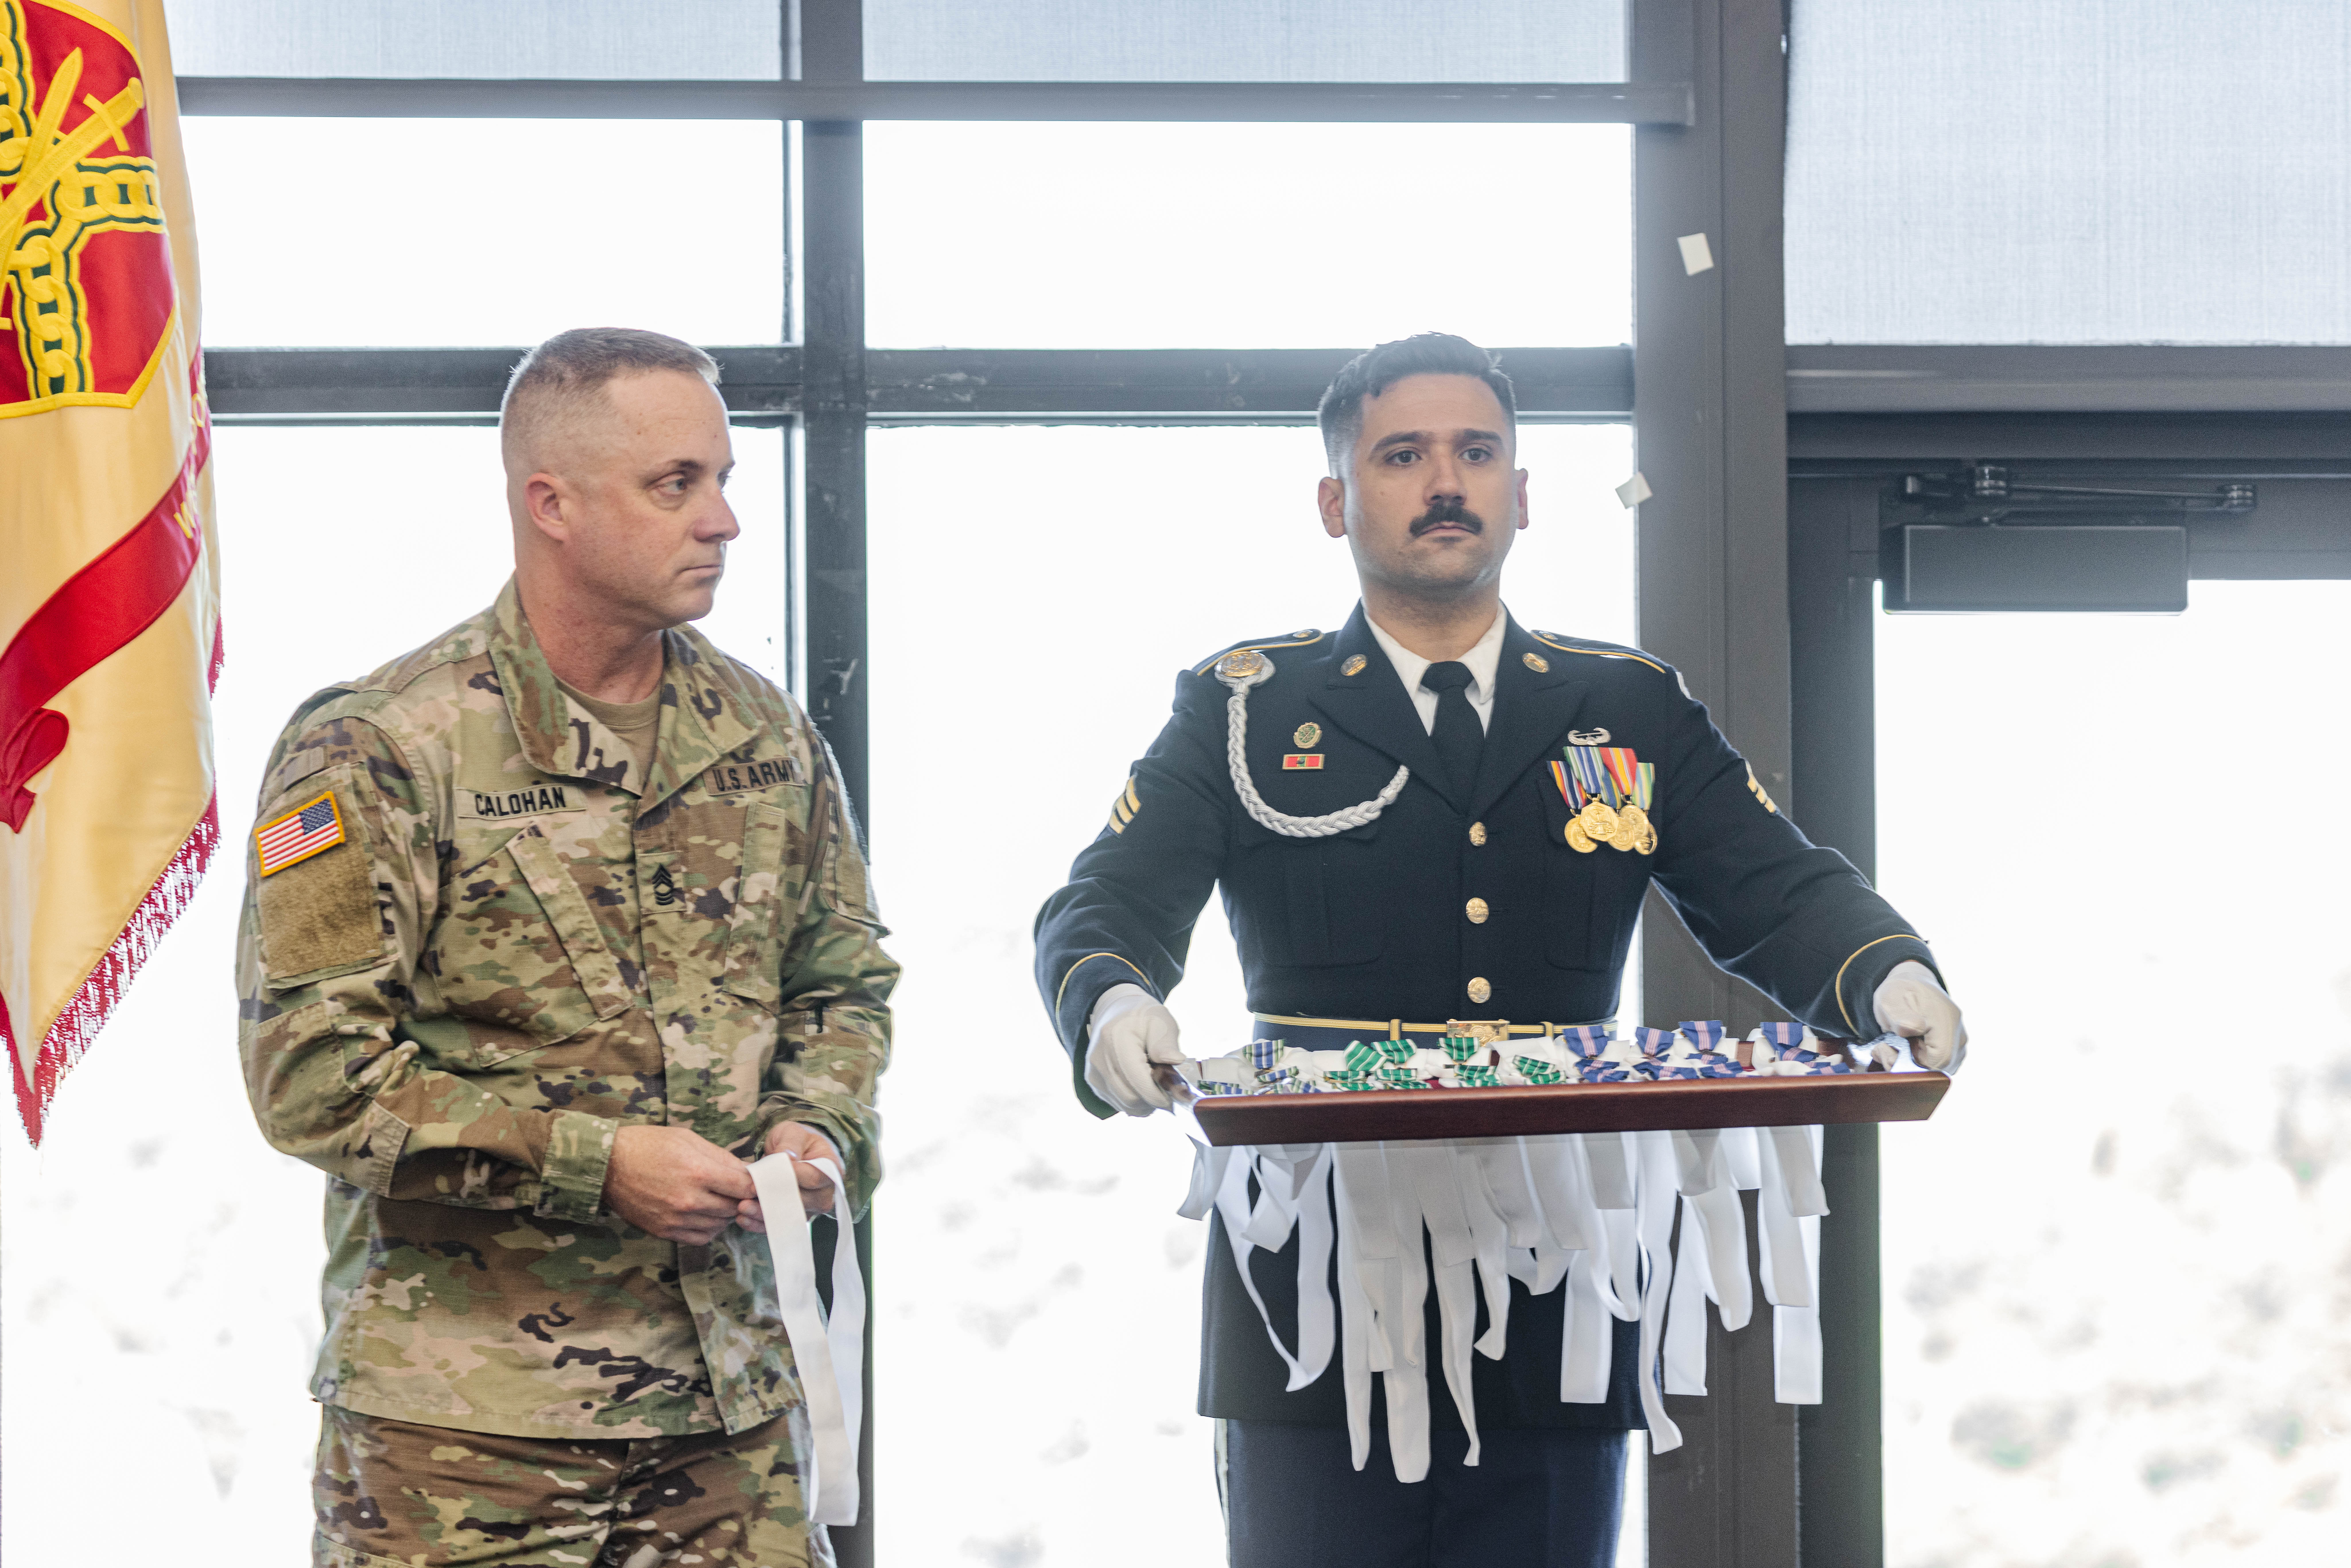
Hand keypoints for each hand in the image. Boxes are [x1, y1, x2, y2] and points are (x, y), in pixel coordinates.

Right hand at [605, 1125, 756, 1244]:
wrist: (608, 1165)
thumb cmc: (649, 1145)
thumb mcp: (689, 1139)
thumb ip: (721, 1157)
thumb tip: (747, 1172)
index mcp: (699, 1172)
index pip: (745, 1188)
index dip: (755, 1186)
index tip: (755, 1183)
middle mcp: (690, 1199)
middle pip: (734, 1208)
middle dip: (740, 1199)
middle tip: (735, 1189)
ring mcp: (676, 1219)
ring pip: (719, 1225)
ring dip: (725, 1214)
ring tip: (718, 1200)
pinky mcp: (664, 1231)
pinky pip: (700, 1238)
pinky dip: (708, 1228)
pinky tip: (705, 1215)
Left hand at [736, 1122, 843, 1234]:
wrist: (796, 1152)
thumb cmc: (797, 1140)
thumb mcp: (793, 1133)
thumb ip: (791, 1143)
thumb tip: (787, 1158)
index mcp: (830, 1169)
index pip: (814, 1177)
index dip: (792, 1178)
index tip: (767, 1176)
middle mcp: (825, 1193)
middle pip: (802, 1201)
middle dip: (774, 1199)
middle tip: (749, 1196)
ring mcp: (811, 1208)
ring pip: (789, 1216)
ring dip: (765, 1215)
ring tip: (743, 1208)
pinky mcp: (795, 1218)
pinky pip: (780, 1225)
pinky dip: (761, 1224)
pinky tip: (744, 1219)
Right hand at [1086, 982, 1185, 1116]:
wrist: (1118, 1014)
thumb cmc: (1143, 1018)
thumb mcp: (1161, 1021)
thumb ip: (1166, 1043)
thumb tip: (1176, 1060)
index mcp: (1116, 1038)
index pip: (1137, 1080)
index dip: (1158, 1095)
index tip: (1175, 1097)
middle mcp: (1100, 1058)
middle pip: (1131, 1097)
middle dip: (1153, 1099)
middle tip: (1169, 1091)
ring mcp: (1094, 1072)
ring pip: (1125, 1104)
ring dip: (1145, 1102)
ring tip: (1156, 1086)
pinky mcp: (1094, 1082)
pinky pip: (1118, 1103)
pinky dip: (1135, 1102)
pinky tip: (1143, 1087)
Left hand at [1873, 959, 1967, 1070]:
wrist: (1913, 985)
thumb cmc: (1900, 992)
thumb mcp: (1890, 999)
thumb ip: (1900, 1016)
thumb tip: (1915, 1028)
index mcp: (1946, 1020)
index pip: (1939, 1059)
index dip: (1913, 1063)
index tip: (1890, 1050)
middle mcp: (1959, 1033)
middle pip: (1938, 1067)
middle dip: (1908, 1064)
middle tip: (1885, 1049)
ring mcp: (1959, 1042)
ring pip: (1938, 1068)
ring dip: (1912, 1063)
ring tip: (1894, 1045)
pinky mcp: (1954, 1048)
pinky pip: (1938, 1065)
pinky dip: (1919, 1061)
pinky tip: (1906, 1048)